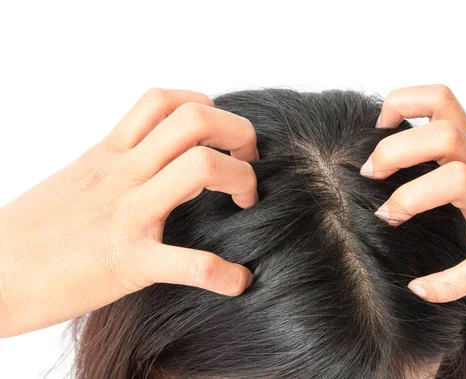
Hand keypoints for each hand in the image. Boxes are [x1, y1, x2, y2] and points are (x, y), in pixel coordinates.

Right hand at [0, 89, 258, 336]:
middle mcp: (123, 175)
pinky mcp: (127, 262)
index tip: (221, 135)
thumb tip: (153, 159)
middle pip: (195, 121)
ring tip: (246, 204)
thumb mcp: (77, 180)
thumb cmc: (31, 231)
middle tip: (248, 161)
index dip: (207, 106)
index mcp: (110, 155)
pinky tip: (238, 281)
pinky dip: (223, 273)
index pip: (165, 101)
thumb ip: (117, 164)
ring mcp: (127, 215)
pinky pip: (189, 262)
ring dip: (241, 179)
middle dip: (239, 133)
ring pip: (200, 167)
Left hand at [361, 84, 465, 302]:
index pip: (441, 101)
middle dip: (393, 151)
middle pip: (440, 136)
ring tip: (389, 216)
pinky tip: (421, 288)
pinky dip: (446, 281)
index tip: (381, 127)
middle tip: (371, 175)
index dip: (402, 103)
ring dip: (411, 197)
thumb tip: (406, 156)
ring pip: (457, 181)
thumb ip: (459, 155)